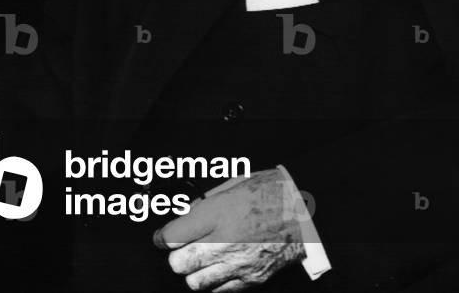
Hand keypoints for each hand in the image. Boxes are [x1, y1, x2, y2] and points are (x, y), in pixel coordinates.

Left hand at [153, 169, 305, 290]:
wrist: (307, 213)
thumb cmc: (270, 192)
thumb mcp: (231, 186)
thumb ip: (204, 204)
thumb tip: (185, 216)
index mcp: (217, 214)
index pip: (173, 236)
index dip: (162, 237)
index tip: (161, 237)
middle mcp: (225, 242)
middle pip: (179, 264)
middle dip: (175, 256)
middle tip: (180, 248)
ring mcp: (240, 264)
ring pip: (196, 282)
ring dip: (194, 271)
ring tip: (200, 260)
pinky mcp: (253, 278)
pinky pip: (222, 290)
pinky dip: (215, 281)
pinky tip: (220, 267)